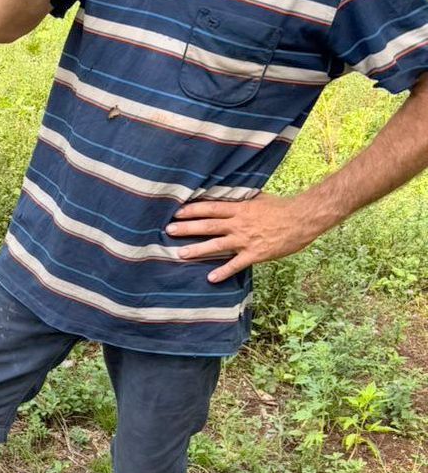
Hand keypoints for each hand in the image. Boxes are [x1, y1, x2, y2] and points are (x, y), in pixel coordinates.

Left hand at [166, 194, 319, 283]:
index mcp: (239, 209)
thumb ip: (242, 199)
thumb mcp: (258, 198)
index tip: (176, 212)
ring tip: (181, 253)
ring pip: (217, 245)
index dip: (192, 210)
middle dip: (187, 228)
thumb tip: (229, 194)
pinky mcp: (255, 253)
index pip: (210, 208)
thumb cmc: (282, 207)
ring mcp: (246, 239)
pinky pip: (236, 264)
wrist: (303, 219)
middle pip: (208, 226)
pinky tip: (211, 278)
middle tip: (169, 231)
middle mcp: (238, 224)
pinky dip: (223, 271)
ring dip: (198, 249)